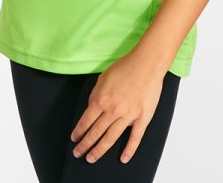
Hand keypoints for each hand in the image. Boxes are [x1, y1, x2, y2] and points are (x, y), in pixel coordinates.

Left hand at [70, 50, 167, 164]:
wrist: (147, 63)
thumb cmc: (125, 67)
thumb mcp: (102, 78)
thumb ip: (95, 95)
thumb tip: (91, 108)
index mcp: (101, 100)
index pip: (85, 122)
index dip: (78, 132)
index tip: (74, 139)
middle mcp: (113, 110)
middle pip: (95, 133)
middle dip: (85, 145)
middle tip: (78, 153)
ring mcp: (128, 115)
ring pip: (111, 138)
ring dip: (99, 150)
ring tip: (92, 158)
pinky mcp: (142, 118)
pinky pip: (135, 138)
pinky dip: (129, 150)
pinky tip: (123, 158)